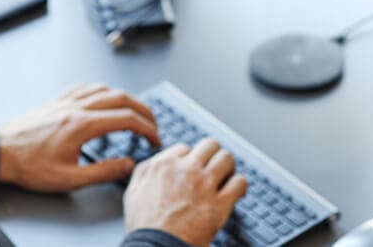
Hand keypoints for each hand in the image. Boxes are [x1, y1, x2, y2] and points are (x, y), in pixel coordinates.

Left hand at [0, 84, 160, 192]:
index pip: (127, 119)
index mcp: (83, 125)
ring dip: (125, 98)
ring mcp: (66, 101)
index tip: (154, 138)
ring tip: (134, 111)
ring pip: (105, 89)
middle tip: (153, 123)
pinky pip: (86, 88)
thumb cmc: (29, 166)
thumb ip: (103, 171)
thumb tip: (128, 164)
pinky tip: (103, 99)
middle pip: (122, 98)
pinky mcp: (57, 101)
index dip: (147, 128)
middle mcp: (77, 107)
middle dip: (143, 110)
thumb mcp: (69, 178)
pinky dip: (102, 91)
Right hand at [124, 139, 248, 246]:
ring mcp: (204, 185)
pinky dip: (240, 185)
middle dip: (213, 155)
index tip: (193, 169)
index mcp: (164, 165)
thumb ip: (145, 172)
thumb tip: (155, 163)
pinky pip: (240, 183)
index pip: (185, 148)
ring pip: (227, 159)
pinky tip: (235, 191)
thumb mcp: (133, 193)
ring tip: (227, 176)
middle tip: (213, 167)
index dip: (190, 159)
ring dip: (228, 167)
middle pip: (210, 145)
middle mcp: (186, 170)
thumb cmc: (145, 227)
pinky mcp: (220, 204)